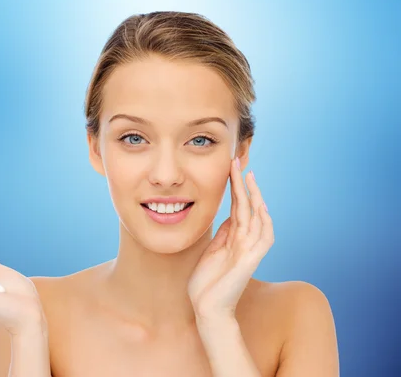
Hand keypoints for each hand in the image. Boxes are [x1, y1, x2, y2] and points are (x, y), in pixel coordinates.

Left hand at [187, 157, 273, 321]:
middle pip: (248, 207)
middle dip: (244, 185)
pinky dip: (264, 223)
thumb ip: (223, 234)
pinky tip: (262, 207)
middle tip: (238, 162)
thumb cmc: (207, 283)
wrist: (206, 309)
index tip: (232, 167)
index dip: (236, 187)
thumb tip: (228, 216)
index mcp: (233, 238)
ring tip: (248, 177)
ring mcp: (248, 251)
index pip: (237, 207)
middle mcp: (244, 242)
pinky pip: (263, 239)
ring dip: (254, 197)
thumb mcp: (212, 250)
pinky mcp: (249, 261)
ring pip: (257, 218)